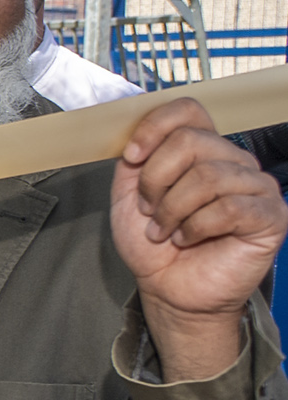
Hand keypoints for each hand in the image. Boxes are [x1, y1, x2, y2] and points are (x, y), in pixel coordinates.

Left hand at [113, 98, 287, 382]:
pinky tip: (188, 239)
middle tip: (150, 211)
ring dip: (173, 210)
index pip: (189, 110)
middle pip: (191, 142)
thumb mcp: (128, 195)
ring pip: (208, 176)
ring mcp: (256, 186)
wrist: (169, 289)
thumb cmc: (155, 245)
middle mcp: (234, 161)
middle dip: (156, 181)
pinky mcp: (270, 215)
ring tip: (166, 230)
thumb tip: (135, 133)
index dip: (154, 128)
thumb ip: (134, 160)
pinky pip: (228, 207)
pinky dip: (195, 227)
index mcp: (203, 150)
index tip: (131, 158)